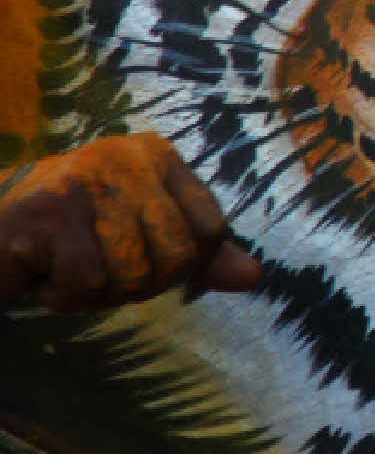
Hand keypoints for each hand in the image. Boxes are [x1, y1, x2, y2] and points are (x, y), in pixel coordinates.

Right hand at [0, 133, 262, 310]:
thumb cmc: (71, 236)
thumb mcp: (143, 236)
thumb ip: (199, 254)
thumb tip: (253, 277)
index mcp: (158, 156)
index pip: (211, 230)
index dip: (183, 265)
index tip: (142, 262)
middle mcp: (126, 158)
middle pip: (177, 256)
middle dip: (139, 284)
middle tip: (99, 272)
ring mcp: (86, 182)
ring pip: (133, 273)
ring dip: (98, 294)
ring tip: (69, 271)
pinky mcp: (47, 213)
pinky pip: (86, 282)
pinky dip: (65, 297)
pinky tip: (43, 277)